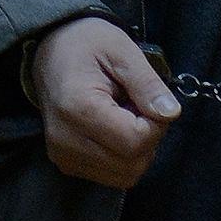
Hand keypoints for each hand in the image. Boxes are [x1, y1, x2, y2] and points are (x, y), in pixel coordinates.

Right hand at [32, 17, 180, 187]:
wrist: (49, 51)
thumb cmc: (86, 44)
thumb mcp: (122, 51)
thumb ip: (147, 83)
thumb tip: (170, 114)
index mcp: (78, 108)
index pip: (134, 141)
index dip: (156, 125)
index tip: (151, 102)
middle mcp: (65, 140)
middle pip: (131, 164)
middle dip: (149, 139)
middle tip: (140, 108)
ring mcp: (63, 156)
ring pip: (125, 176)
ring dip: (137, 150)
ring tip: (125, 117)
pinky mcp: (66, 164)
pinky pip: (112, 176)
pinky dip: (123, 157)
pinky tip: (114, 130)